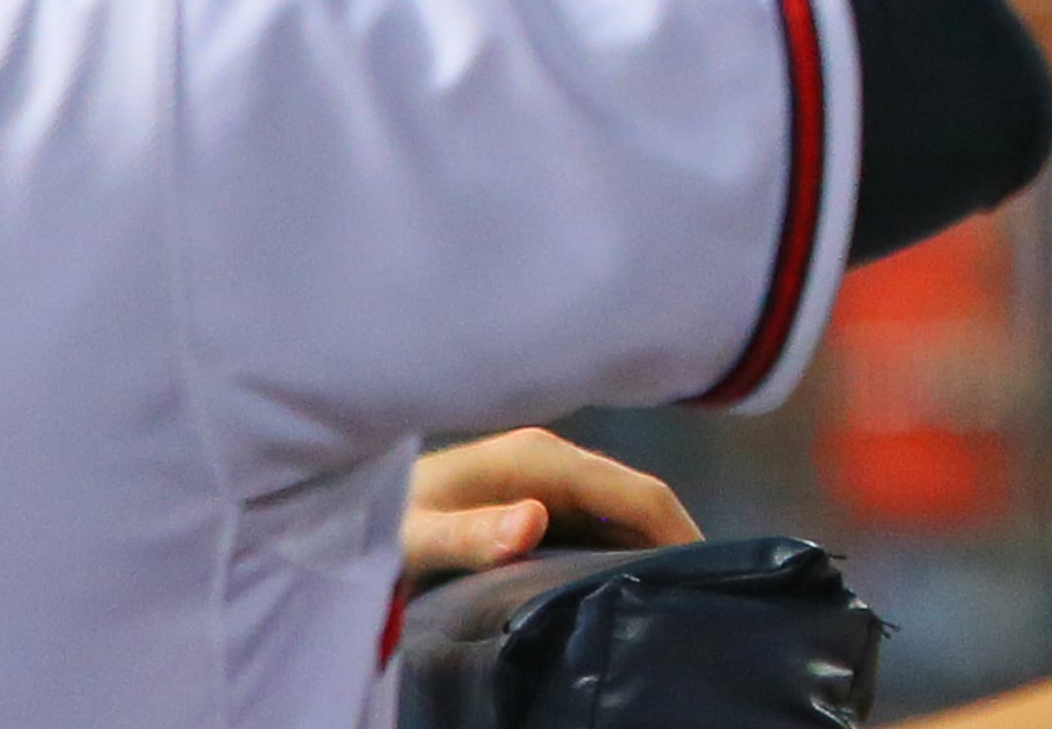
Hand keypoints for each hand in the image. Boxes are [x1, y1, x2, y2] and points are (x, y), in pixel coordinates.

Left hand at [400, 427, 698, 579]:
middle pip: (636, 499)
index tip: (714, 572)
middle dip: (675, 538)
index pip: (637, 491)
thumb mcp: (414, 533)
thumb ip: (471, 532)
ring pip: (619, 512)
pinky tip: (627, 583)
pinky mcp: (532, 502)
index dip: (679, 530)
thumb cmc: (376, 518)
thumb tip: (535, 522)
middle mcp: (550, 462)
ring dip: (650, 546)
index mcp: (538, 458)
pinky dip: (621, 550)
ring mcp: (542, 481)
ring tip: (679, 593)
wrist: (337, 502)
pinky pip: (595, 524)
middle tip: (711, 592)